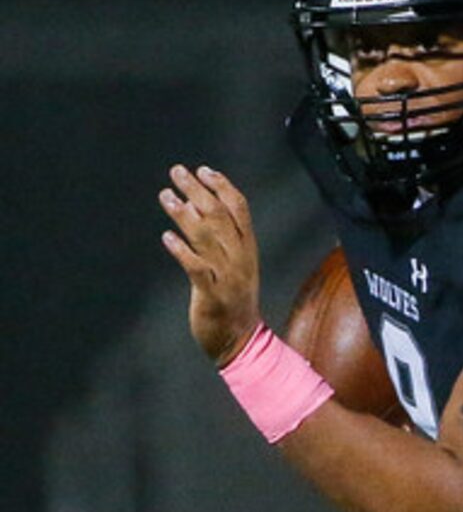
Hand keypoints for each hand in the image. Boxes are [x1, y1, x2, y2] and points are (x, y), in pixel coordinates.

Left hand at [159, 164, 264, 365]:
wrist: (240, 341)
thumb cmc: (232, 299)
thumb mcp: (235, 264)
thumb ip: (220, 238)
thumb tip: (197, 207)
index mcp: (248, 249)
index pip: (239, 209)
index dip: (222, 187)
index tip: (203, 170)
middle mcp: (240, 259)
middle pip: (220, 217)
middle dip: (198, 191)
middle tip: (177, 172)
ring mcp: (227, 277)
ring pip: (207, 238)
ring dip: (184, 215)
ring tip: (166, 196)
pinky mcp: (212, 296)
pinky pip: (196, 269)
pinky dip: (182, 252)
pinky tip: (167, 238)